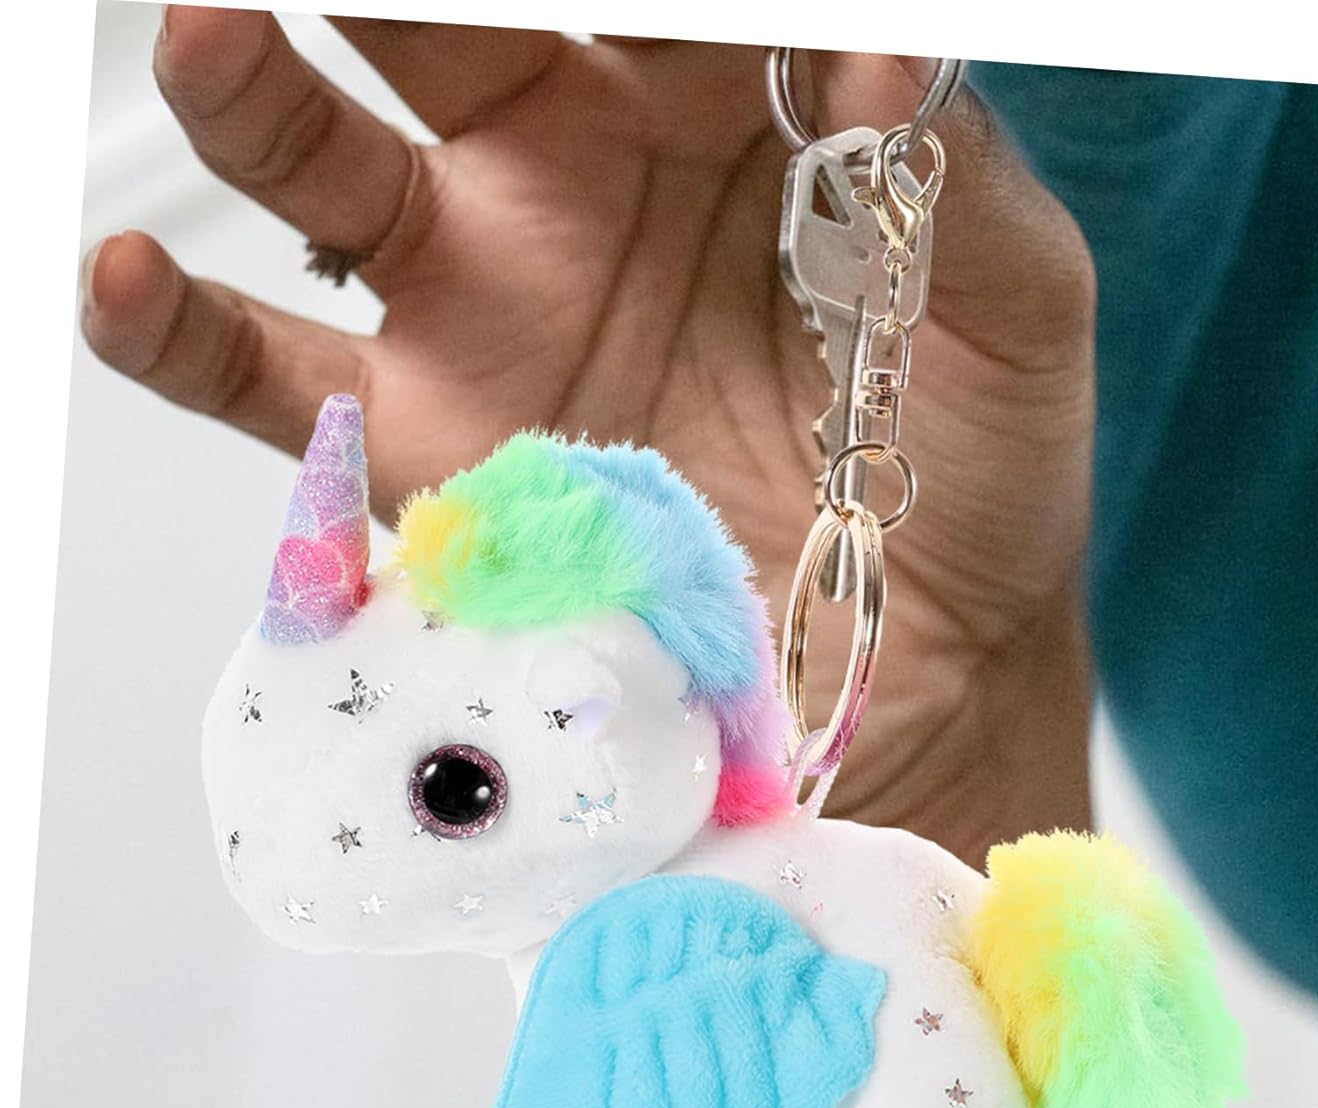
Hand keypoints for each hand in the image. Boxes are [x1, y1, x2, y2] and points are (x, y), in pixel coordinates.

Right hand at [82, 10, 1096, 862]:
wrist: (912, 658)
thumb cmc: (971, 475)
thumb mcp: (1014, 312)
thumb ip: (955, 175)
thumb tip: (874, 54)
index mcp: (715, 114)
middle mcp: (572, 185)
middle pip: (441, 33)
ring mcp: (483, 311)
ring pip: (326, 173)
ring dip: (255, 98)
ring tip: (215, 36)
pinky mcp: (427, 444)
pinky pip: (269, 378)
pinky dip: (182, 336)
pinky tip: (126, 284)